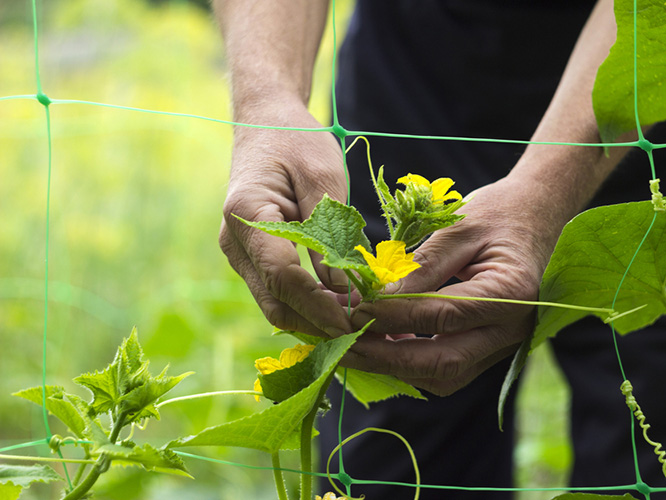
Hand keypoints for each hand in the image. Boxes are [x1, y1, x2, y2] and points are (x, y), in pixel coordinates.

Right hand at [219, 99, 352, 337]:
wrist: (265, 122)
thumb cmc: (296, 140)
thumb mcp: (323, 175)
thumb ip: (330, 232)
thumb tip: (342, 289)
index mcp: (246, 214)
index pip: (282, 274)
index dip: (317, 304)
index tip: (352, 321)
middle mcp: (235, 241)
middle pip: (274, 302)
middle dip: (317, 324)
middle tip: (362, 333)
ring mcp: (240, 253)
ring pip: (275, 304)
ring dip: (314, 321)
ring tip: (357, 325)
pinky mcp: (253, 258)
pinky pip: (278, 292)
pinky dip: (307, 306)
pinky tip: (340, 309)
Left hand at [344, 176, 555, 395]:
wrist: (537, 216)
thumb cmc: (499, 213)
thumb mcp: (458, 228)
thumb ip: (420, 267)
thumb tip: (373, 300)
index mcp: (512, 293)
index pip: (443, 315)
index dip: (393, 316)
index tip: (351, 310)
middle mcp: (513, 329)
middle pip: (443, 362)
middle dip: (386, 357)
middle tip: (341, 343)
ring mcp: (504, 345)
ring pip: (444, 376)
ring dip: (394, 367)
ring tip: (352, 346)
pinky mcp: (490, 349)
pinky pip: (448, 369)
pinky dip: (411, 363)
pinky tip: (380, 344)